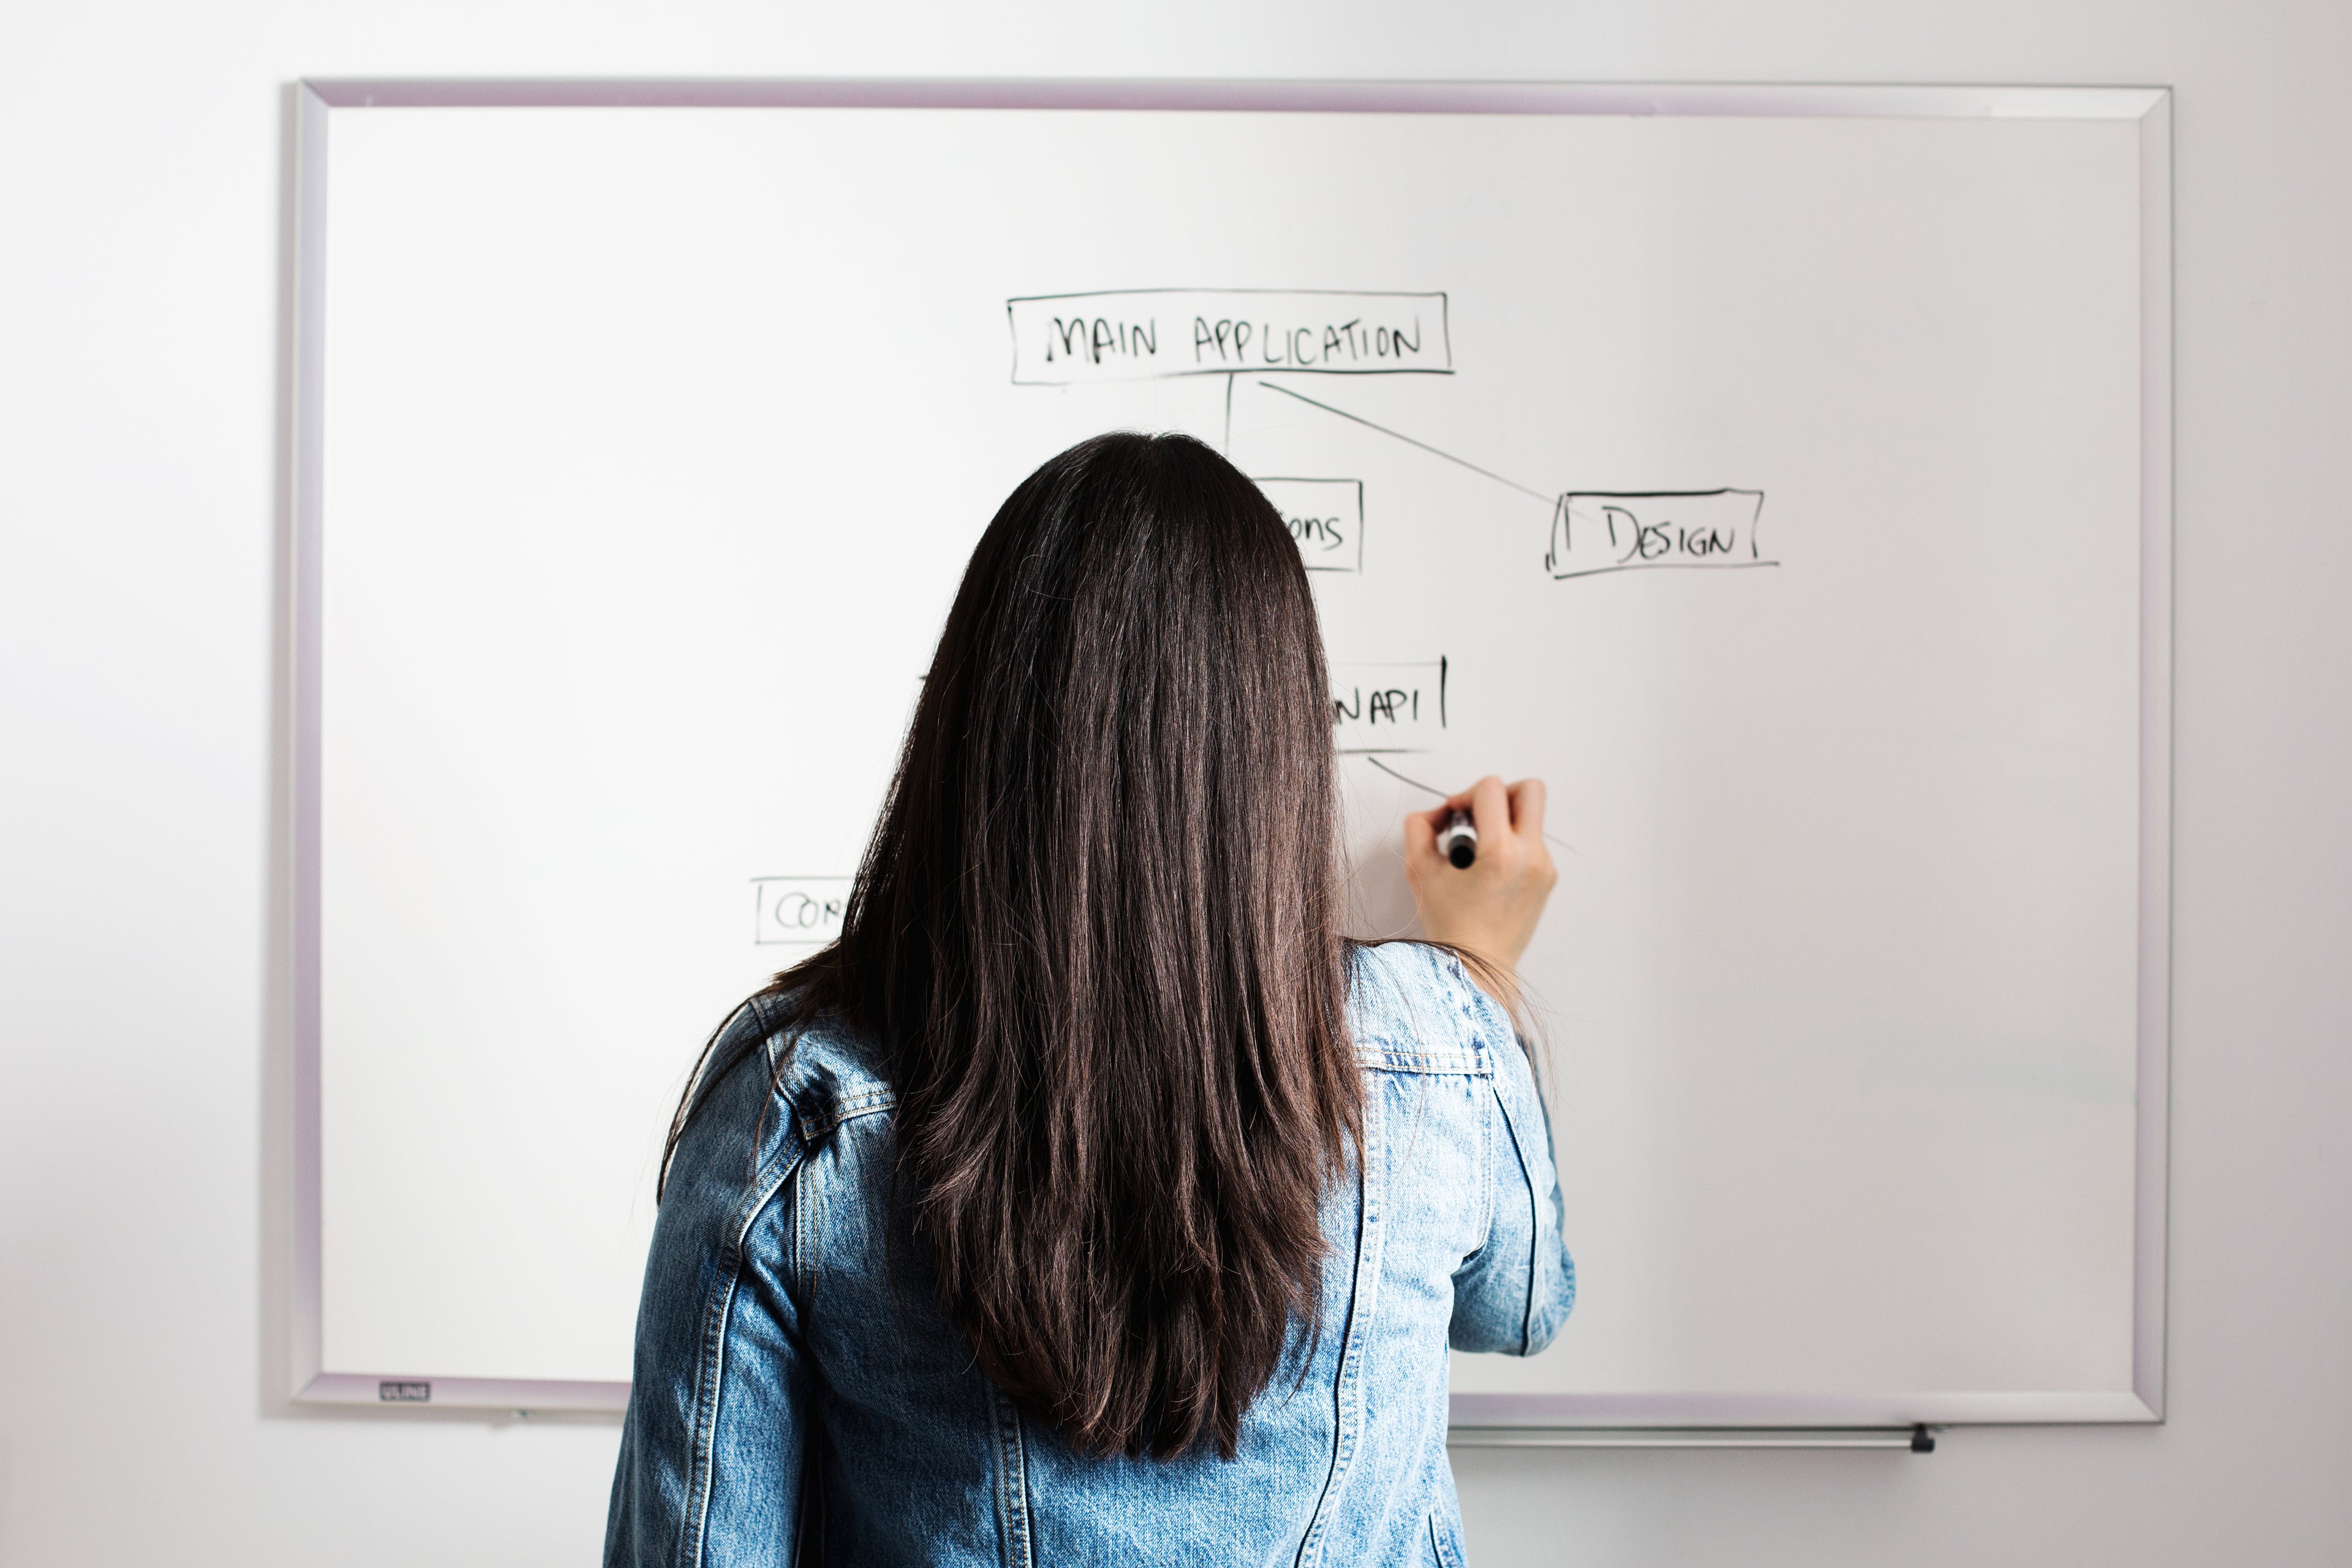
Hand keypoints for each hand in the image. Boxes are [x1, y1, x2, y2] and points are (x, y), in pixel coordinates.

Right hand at [1403, 776, 1556, 991]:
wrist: (1478, 966)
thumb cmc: (1451, 927)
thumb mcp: (1420, 872)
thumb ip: (1419, 829)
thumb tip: (1433, 814)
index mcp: (1502, 853)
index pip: (1491, 789)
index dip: (1464, 794)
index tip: (1452, 817)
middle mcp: (1531, 856)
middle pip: (1530, 790)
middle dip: (1499, 794)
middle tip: (1477, 816)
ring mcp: (1544, 868)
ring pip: (1530, 817)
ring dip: (1503, 821)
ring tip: (1478, 850)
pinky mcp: (1547, 879)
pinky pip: (1532, 842)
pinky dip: (1510, 844)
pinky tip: (1488, 868)